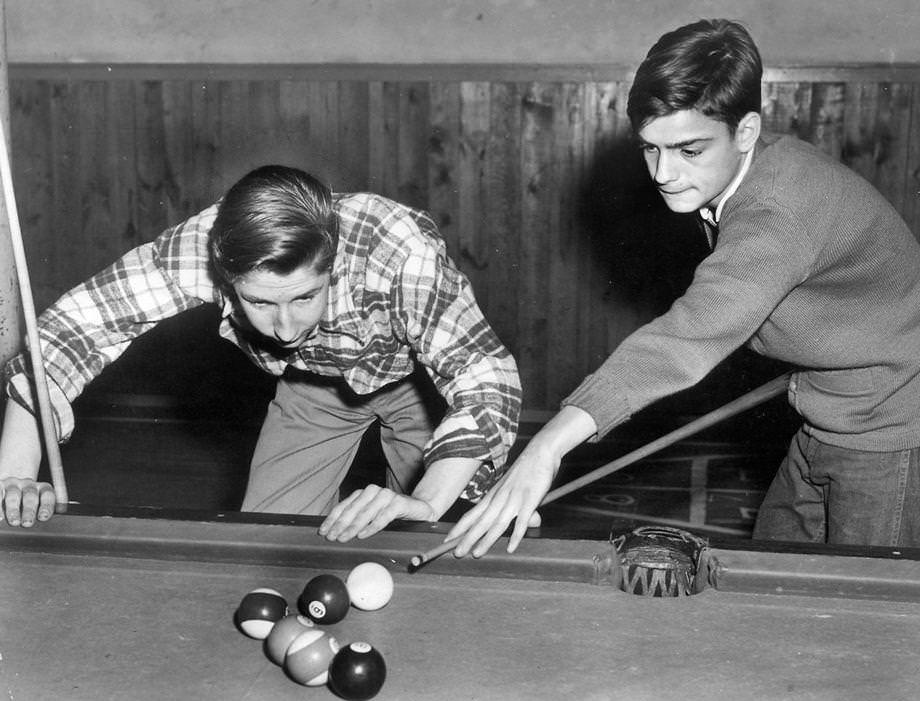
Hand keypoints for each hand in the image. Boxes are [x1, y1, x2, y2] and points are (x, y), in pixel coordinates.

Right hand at [1, 477, 55, 526]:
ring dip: (13, 510)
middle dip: (29, 510)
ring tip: (14, 522)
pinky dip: (0, 505)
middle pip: (30, 496)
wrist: (9, 491)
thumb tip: (65, 510)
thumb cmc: (28, 502)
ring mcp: (12, 485)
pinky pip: (0, 494)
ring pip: (13, 495)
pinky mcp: (0, 486)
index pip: (47, 495)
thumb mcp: (40, 504)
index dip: (46, 506)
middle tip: (27, 524)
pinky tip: (1, 516)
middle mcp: (28, 484)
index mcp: (42, 488)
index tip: (43, 518)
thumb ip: (49, 508)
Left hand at [319, 484, 436, 541]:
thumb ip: (356, 519)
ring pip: (366, 513)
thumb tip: (333, 532)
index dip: (332, 520)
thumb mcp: (371, 516)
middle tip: (332, 537)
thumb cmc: (391, 514)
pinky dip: (372, 526)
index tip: (323, 532)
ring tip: (344, 538)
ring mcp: (386, 495)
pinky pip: (383, 516)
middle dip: (340, 525)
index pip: (343, 506)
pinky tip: (363, 535)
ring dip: (353, 527)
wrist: (419, 509)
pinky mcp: (399, 502)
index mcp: (363, 494)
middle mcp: (373, 491)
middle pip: (352, 510)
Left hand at [444, 442, 558, 558]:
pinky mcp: (529, 501)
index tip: (447, 540)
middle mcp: (499, 498)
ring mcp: (513, 500)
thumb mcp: (515, 490)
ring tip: (476, 554)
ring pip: (497, 524)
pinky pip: (521, 522)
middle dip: (467, 539)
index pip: (472, 515)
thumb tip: (528, 525)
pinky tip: (510, 548)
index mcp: (493, 496)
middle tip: (456, 553)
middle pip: (480, 522)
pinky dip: (516, 536)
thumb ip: (518, 508)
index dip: (459, 528)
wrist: (540, 452)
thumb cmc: (527, 470)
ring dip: (486, 540)